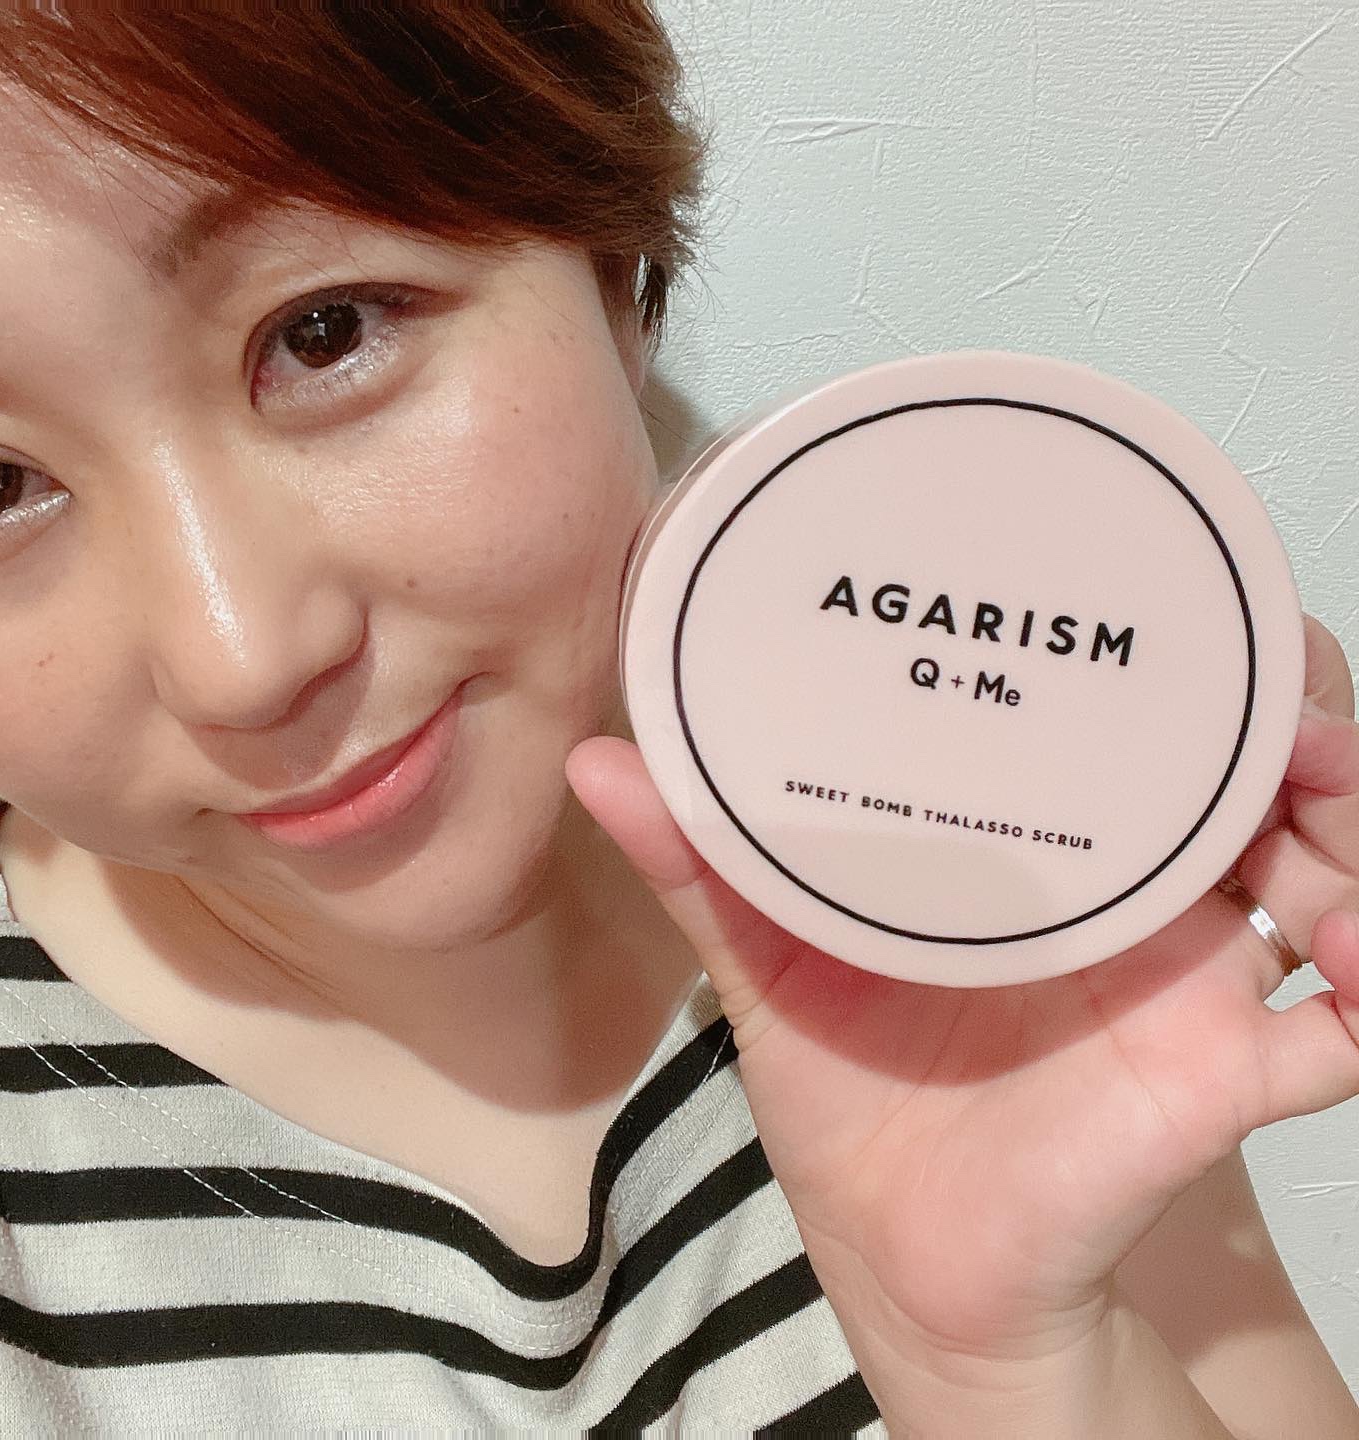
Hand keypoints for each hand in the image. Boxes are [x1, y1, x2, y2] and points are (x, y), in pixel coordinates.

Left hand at [566, 613, 1358, 1367]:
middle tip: (1274, 689)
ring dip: (1350, 825)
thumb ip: (700, 866)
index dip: (1175, 643)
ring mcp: (1191, 977)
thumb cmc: (852, 1090)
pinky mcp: (1218, 1075)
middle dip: (1295, 707)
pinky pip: (1345, 1031)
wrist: (906, 1248)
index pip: (1129, 711)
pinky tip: (1353, 965)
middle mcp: (1133, 890)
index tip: (1165, 581)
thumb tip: (596, 761)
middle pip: (1257, 761)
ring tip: (1324, 796)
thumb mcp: (769, 962)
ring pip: (1329, 863)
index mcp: (1040, 844)